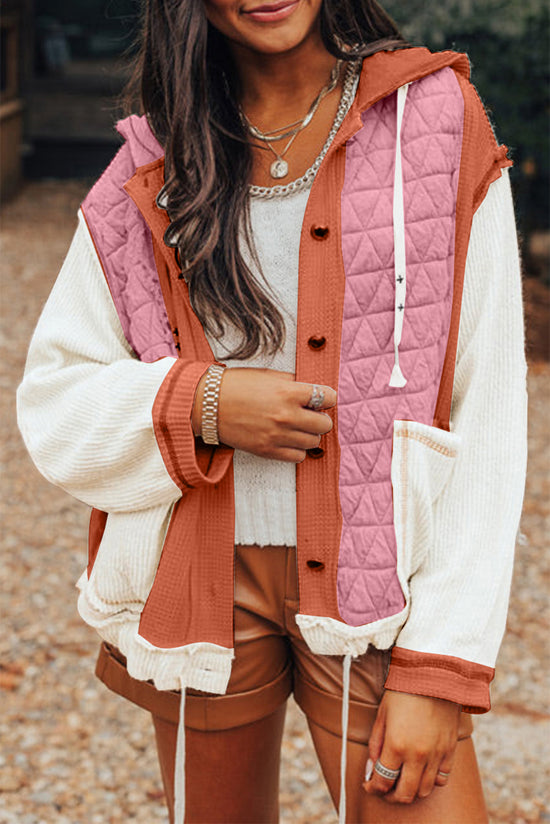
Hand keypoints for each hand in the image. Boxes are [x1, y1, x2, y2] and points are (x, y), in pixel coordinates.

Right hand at [192, 367, 336, 461]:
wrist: (207, 404)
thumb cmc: (236, 385)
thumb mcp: (268, 375)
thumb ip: (293, 382)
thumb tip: (312, 390)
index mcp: (288, 392)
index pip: (328, 397)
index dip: (327, 397)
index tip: (321, 398)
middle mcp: (286, 415)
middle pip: (325, 424)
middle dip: (320, 418)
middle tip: (309, 413)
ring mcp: (277, 436)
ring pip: (313, 442)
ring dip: (309, 434)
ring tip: (296, 426)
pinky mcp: (267, 451)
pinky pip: (298, 457)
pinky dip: (297, 449)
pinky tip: (288, 439)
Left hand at [363, 690, 460, 803]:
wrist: (434, 674)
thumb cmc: (403, 691)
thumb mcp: (382, 715)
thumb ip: (375, 745)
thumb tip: (370, 770)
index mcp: (396, 745)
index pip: (382, 782)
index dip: (373, 788)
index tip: (368, 785)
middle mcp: (418, 755)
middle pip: (404, 794)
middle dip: (390, 796)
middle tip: (384, 789)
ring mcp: (436, 754)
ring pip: (424, 791)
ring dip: (411, 792)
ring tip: (402, 782)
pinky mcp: (450, 750)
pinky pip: (442, 778)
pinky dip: (431, 781)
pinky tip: (422, 771)